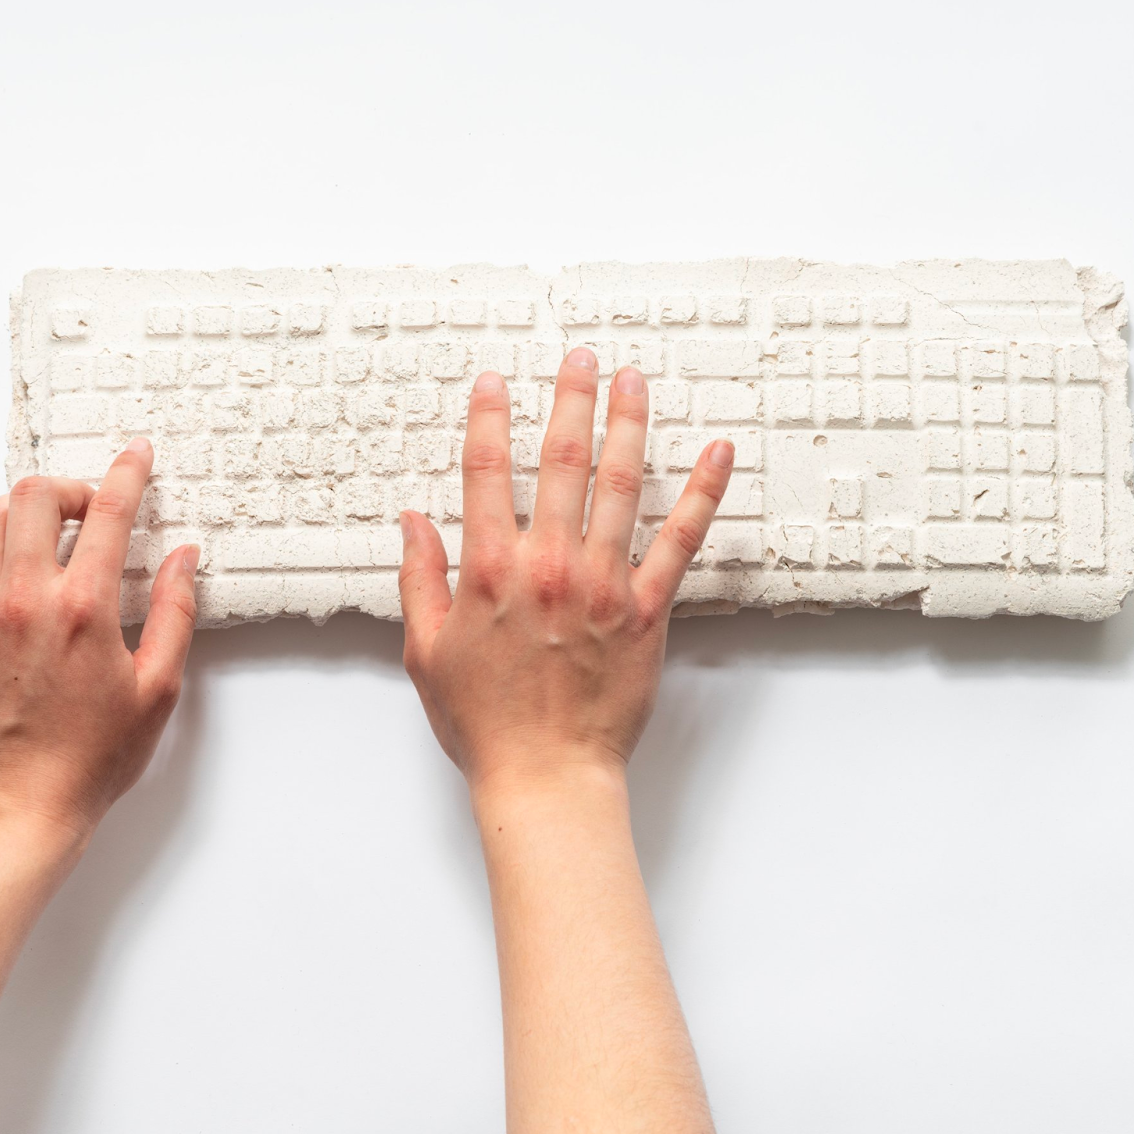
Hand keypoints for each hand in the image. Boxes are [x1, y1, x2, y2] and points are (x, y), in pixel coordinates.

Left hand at [0, 438, 198, 837]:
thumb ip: (175, 613)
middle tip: (88, 507)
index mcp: (84, 609)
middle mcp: (24, 600)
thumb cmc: (93, 755)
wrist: (21, 803)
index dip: (127, 473)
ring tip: (40, 523)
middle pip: (36, 498)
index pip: (108, 513)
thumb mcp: (159, 687)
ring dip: (18, 505)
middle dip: (69, 487)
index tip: (137, 455)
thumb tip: (184, 556)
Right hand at [397, 348, 733, 791]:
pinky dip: (703, 493)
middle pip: (561, 461)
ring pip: (621, 485)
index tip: (493, 383)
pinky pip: (681, 541)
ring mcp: (604, 584)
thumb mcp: (425, 651)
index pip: (486, 472)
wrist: (545, 775)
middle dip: (569, 400)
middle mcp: (549, 565)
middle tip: (579, 358)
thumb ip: (419, 578)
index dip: (488, 419)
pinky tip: (718, 455)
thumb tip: (414, 522)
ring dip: (629, 424)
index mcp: (491, 570)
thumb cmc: (484, 723)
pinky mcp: (647, 611)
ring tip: (633, 381)